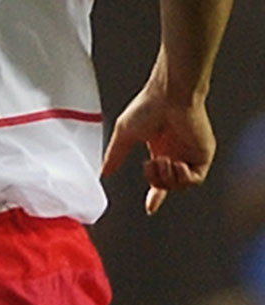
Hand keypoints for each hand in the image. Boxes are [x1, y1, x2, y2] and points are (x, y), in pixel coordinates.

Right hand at [102, 80, 214, 214]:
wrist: (170, 96)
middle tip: (150, 164)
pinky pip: (194, 180)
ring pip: (180, 186)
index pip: (158, 180)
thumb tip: (102, 172)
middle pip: (167, 186)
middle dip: (156, 181)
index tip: (150, 208)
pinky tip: (174, 162)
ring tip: (162, 160)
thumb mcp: (123, 134)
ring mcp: (189, 155)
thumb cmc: (147, 107)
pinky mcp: (202, 156)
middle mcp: (175, 154)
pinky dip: (181, 177)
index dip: (154, 196)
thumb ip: (114, 155)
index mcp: (159, 149)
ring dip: (167, 177)